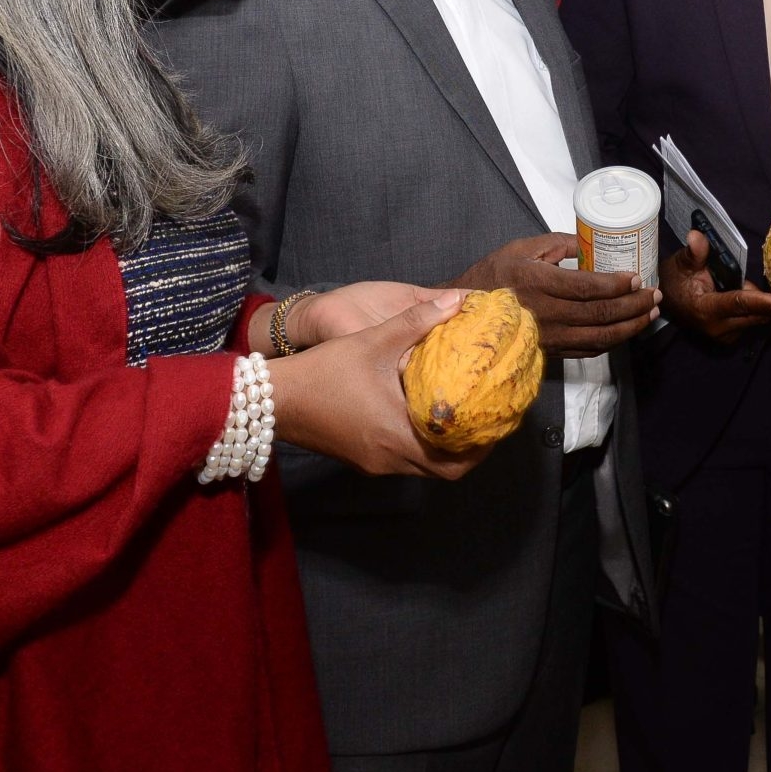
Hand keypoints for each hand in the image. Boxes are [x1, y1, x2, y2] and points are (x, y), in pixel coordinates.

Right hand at [268, 293, 488, 479]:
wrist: (272, 398)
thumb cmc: (322, 371)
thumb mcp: (371, 340)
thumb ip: (417, 321)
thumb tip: (457, 301)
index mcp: (396, 435)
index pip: (455, 460)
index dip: (482, 447)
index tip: (498, 423)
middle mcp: (389, 457)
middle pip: (445, 470)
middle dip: (470, 450)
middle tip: (486, 422)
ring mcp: (374, 463)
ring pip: (424, 467)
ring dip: (446, 448)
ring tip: (463, 417)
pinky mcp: (362, 459)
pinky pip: (404, 460)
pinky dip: (423, 446)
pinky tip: (426, 417)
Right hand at [453, 233, 658, 357]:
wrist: (463, 316)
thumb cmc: (493, 276)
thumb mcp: (522, 248)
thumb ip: (559, 243)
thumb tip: (592, 240)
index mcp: (538, 282)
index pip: (588, 287)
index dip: (618, 284)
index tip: (638, 277)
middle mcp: (545, 313)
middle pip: (601, 314)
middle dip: (635, 305)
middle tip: (655, 295)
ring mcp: (548, 337)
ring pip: (599, 338)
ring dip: (631, 327)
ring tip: (651, 314)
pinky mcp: (550, 352)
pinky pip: (588, 351)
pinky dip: (612, 342)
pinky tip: (627, 331)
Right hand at [661, 230, 770, 341]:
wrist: (669, 302)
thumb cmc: (676, 280)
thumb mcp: (683, 263)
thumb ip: (694, 252)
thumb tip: (697, 236)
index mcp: (706, 310)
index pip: (739, 304)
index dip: (761, 303)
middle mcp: (719, 328)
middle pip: (755, 314)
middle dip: (763, 298)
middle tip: (745, 277)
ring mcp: (726, 336)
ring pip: (757, 317)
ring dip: (757, 302)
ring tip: (733, 285)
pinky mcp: (732, 337)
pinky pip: (752, 320)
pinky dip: (753, 308)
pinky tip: (739, 295)